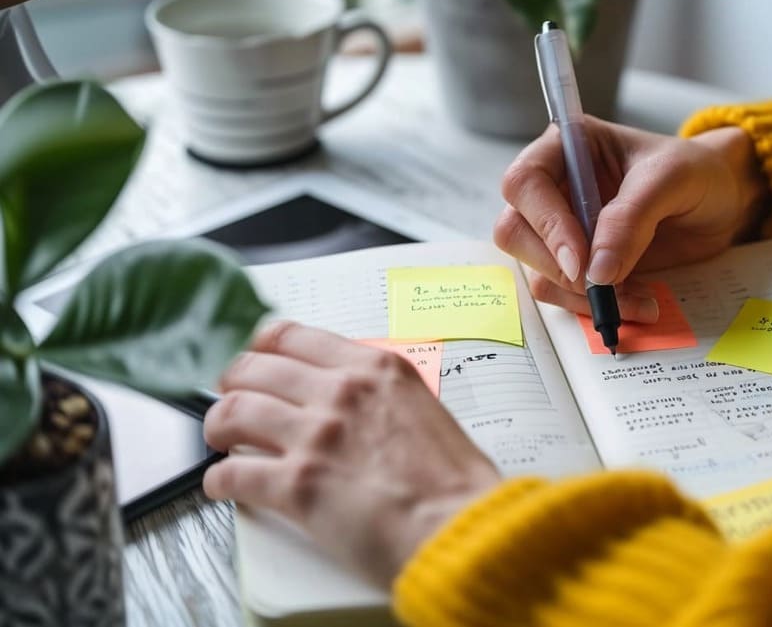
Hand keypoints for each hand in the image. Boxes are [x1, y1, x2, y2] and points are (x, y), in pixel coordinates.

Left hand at [202, 322, 499, 587]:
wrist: (461, 527)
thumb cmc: (455, 483)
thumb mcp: (426, 410)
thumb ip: (382, 398)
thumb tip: (355, 406)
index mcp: (376, 369)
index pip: (293, 336)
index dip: (261, 348)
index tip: (254, 359)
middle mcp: (342, 392)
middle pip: (253, 368)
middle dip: (233, 383)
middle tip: (230, 398)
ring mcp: (317, 435)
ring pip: (234, 412)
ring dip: (217, 425)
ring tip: (219, 438)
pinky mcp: (298, 484)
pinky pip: (233, 473)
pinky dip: (218, 480)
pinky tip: (222, 484)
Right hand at [493, 118, 767, 321]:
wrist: (723, 203)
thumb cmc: (697, 173)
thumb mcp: (672, 180)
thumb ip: (631, 217)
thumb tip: (596, 269)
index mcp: (568, 147)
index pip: (525, 183)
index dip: (546, 224)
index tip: (582, 261)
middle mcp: (555, 187)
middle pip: (515, 232)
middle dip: (559, 267)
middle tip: (607, 286)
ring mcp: (562, 230)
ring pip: (537, 270)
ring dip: (581, 295)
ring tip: (637, 299)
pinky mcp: (579, 264)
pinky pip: (564, 294)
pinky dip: (596, 307)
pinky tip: (637, 302)